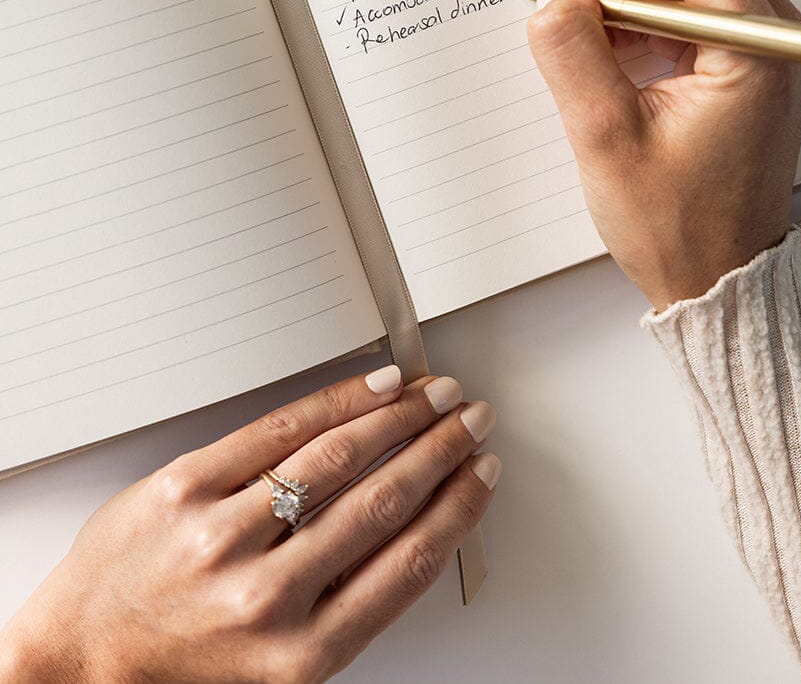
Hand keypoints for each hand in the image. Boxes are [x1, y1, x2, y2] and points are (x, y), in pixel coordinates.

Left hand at [0, 367, 498, 682]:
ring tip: (432, 396)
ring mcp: (223, 537)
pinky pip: (276, 430)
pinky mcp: (185, 488)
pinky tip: (370, 387)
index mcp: (301, 656)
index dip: (457, 509)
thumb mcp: (279, 669)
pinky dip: (335, 401)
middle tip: (469, 421)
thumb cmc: (179, 670)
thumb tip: (415, 525)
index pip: (407, 563)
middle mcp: (266, 598)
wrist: (77, 666)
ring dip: (400, 417)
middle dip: (440, 450)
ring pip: (338, 457)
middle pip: (383, 501)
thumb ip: (343, 608)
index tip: (481, 476)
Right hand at [526, 0, 800, 309]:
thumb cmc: (677, 228)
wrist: (722, 278)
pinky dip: (648, 4)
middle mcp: (779, 34)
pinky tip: (611, 45)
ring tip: (583, 26)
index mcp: (758, 50)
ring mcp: (769, 43)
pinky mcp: (751, 55)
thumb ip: (572, 54)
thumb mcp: (605, 140)